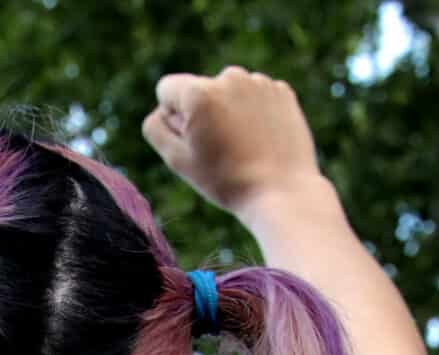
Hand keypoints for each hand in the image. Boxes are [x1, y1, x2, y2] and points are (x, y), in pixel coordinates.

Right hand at [141, 67, 327, 218]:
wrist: (282, 192)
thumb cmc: (225, 181)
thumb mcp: (177, 160)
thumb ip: (155, 129)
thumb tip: (162, 110)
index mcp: (197, 93)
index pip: (166, 89)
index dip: (172, 117)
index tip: (192, 142)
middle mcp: (227, 77)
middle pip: (200, 90)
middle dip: (203, 114)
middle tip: (220, 150)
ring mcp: (257, 82)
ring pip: (229, 93)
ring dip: (228, 112)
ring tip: (242, 148)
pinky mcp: (281, 90)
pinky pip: (255, 97)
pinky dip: (254, 114)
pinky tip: (261, 141)